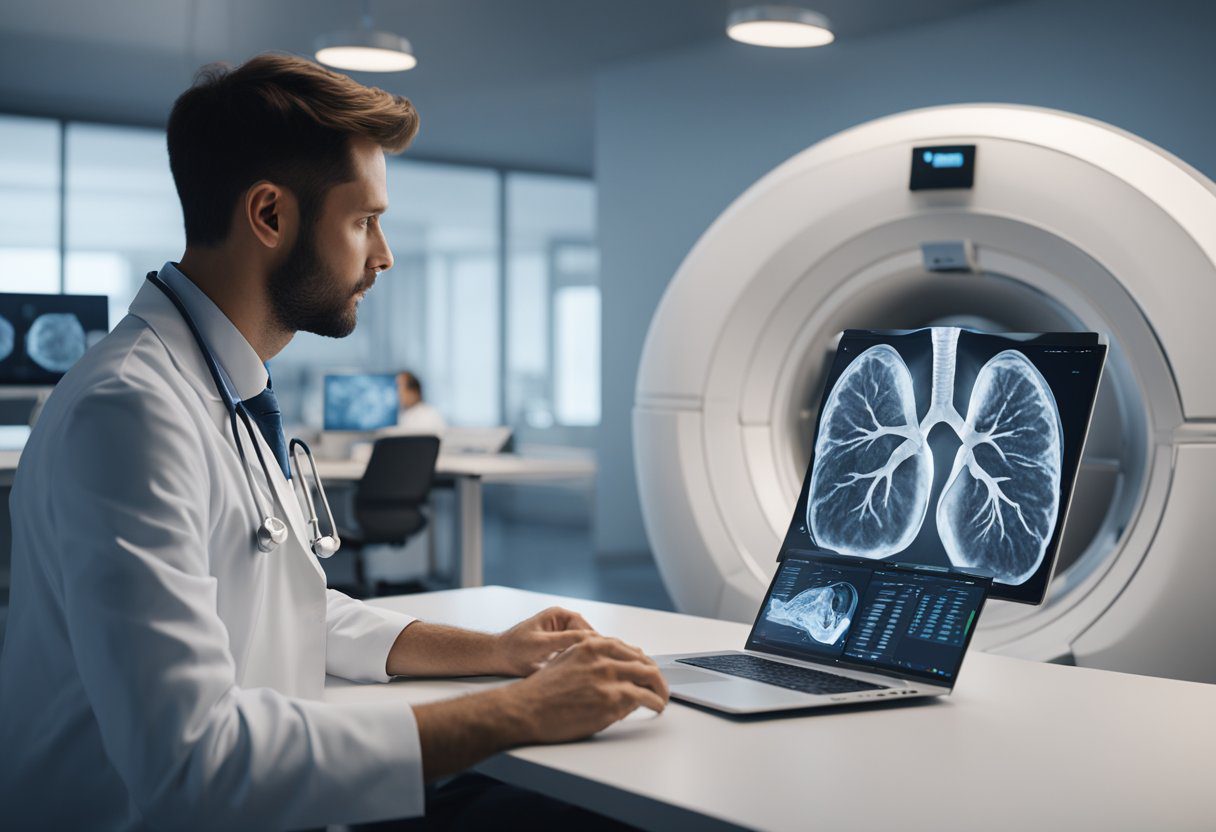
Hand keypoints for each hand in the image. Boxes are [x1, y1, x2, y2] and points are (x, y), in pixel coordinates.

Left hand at [494, 606, 596, 676]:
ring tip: (592, 673)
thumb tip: (589, 640)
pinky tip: (580, 674)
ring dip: (588, 659)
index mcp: (560, 615)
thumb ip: (564, 640)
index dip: (596, 646)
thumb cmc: (514, 649)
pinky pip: (578, 655)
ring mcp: (564, 635)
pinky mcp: (562, 649)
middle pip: (590, 639)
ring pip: (585, 648)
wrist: (500, 658)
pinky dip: (581, 663)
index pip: (587, 629)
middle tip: (599, 671)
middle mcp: (565, 622)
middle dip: (594, 653)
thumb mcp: (541, 644)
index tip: (602, 661)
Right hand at [497, 636, 669, 743]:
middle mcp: (603, 657)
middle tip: (660, 685)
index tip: (647, 670)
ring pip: (649, 677)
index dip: (642, 661)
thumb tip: (613, 669)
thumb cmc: (541, 690)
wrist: (526, 709)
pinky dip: (655, 702)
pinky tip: (656, 707)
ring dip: (660, 688)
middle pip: (643, 661)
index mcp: (591, 644)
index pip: (629, 649)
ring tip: (662, 698)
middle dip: (655, 675)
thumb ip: (591, 661)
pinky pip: (644, 698)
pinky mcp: (611, 699)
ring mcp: (609, 677)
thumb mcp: (566, 661)